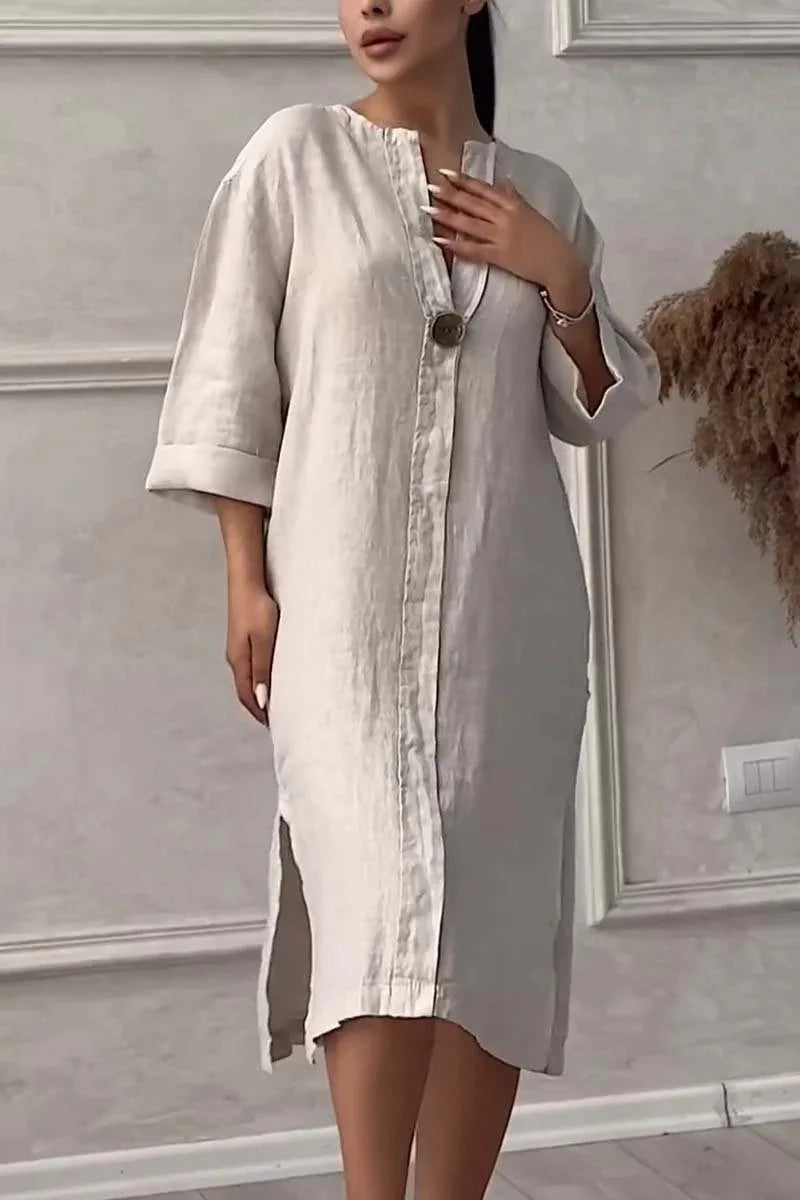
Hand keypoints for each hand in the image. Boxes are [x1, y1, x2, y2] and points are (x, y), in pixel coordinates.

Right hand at [225, 580, 278, 724]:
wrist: (246, 579)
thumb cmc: (258, 608)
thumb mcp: (264, 640)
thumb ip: (263, 669)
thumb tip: (262, 701)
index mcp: (239, 661)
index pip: (247, 697)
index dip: (259, 713)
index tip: (274, 726)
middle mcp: (235, 658)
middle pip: (245, 691)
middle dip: (258, 708)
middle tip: (275, 720)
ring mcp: (237, 648)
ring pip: (247, 679)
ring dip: (257, 693)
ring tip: (273, 704)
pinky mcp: (242, 638)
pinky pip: (249, 666)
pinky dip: (258, 679)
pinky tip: (268, 678)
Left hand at [423, 168, 589, 302]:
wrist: (559, 262)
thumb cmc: (547, 238)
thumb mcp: (532, 211)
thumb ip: (515, 197)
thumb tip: (504, 182)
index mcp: (513, 204)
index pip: (483, 189)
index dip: (464, 181)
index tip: (446, 173)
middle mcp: (505, 217)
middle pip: (472, 203)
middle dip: (450, 194)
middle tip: (430, 187)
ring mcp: (501, 236)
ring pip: (469, 224)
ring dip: (447, 216)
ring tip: (428, 210)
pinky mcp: (499, 256)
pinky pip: (473, 249)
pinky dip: (456, 244)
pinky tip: (440, 239)